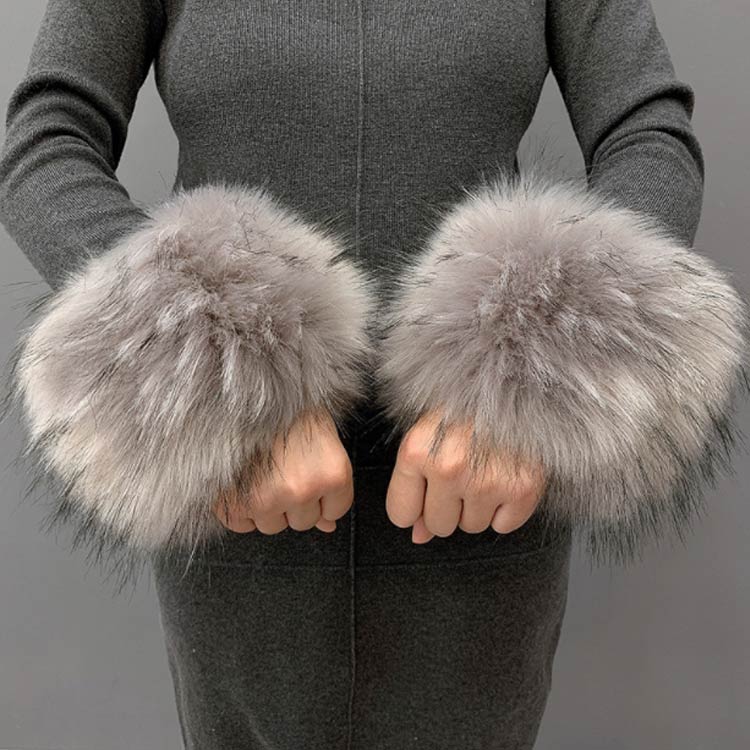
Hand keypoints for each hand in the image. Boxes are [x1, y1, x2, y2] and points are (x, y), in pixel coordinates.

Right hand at [212, 407, 353, 533]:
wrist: (250, 387)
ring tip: (263, 473)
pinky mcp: (233, 500)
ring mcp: (266, 497)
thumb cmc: (289, 409)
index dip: (322, 498)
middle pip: (303, 522)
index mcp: (332, 475)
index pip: (334, 513)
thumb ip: (329, 488)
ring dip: (267, 507)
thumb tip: (327, 526)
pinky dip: (239, 510)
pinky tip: (243, 483)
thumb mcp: (324, 443)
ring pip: (271, 525)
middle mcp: (301, 490)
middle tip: (284, 471)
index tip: (310, 478)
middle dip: (295, 503)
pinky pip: (240, 524)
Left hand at [386, 409, 545, 542]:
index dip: (414, 506)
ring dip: (477, 506)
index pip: (401, 514)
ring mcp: (486, 481)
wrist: (518, 381)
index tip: (426, 490)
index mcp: (417, 451)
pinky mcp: (522, 490)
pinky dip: (506, 509)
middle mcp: (448, 469)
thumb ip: (415, 481)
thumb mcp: (428, 430)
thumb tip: (418, 534)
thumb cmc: (466, 404)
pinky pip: (503, 526)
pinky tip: (505, 477)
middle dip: (447, 506)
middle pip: (438, 526)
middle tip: (462, 473)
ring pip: (471, 526)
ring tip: (485, 469)